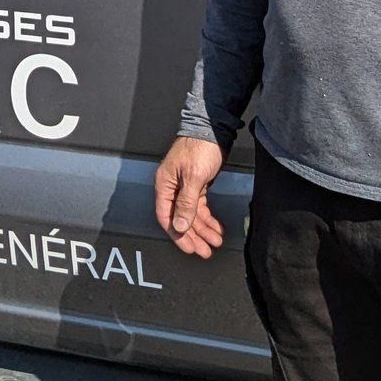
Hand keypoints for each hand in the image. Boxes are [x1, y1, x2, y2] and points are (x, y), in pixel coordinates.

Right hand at [153, 136, 226, 257]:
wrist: (213, 129)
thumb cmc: (199, 146)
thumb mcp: (194, 176)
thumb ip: (186, 203)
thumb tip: (180, 226)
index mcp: (164, 184)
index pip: (167, 217)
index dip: (178, 235)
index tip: (190, 248)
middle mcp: (172, 187)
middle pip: (180, 219)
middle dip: (193, 236)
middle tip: (205, 251)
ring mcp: (184, 187)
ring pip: (192, 215)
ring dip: (203, 229)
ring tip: (214, 241)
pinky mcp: (197, 185)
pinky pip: (200, 207)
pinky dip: (208, 219)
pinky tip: (216, 227)